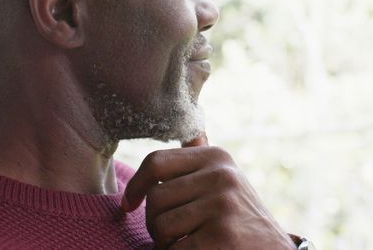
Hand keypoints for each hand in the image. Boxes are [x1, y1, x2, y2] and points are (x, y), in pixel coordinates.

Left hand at [121, 133, 294, 249]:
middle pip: (155, 198)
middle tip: (171, 235)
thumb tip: (193, 133)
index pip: (156, 162)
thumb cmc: (242, 218)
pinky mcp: (222, 236)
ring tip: (185, 244)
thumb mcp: (228, 180)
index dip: (136, 185)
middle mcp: (221, 175)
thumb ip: (204, 159)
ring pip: (161, 226)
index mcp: (217, 157)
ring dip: (165, 244)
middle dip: (154, 223)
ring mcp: (223, 205)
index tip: (129, 204)